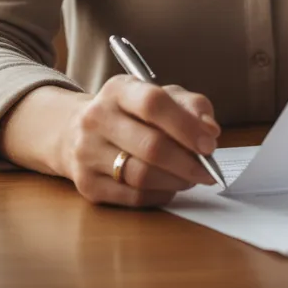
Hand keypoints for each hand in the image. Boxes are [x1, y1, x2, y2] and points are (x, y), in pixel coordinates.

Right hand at [61, 75, 220, 207]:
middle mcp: (96, 119)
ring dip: (176, 181)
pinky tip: (169, 186)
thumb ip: (191, 105)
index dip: (186, 126)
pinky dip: (160, 195)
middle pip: (150, 146)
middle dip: (188, 162)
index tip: (210, 143)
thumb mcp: (161, 95)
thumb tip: (210, 130)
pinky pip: (133, 197)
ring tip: (191, 177)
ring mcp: (87, 153)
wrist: (77, 130)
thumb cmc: (132, 112)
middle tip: (207, 170)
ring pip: (142, 176)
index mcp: (118, 90)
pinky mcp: (87, 185)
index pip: (153, 104)